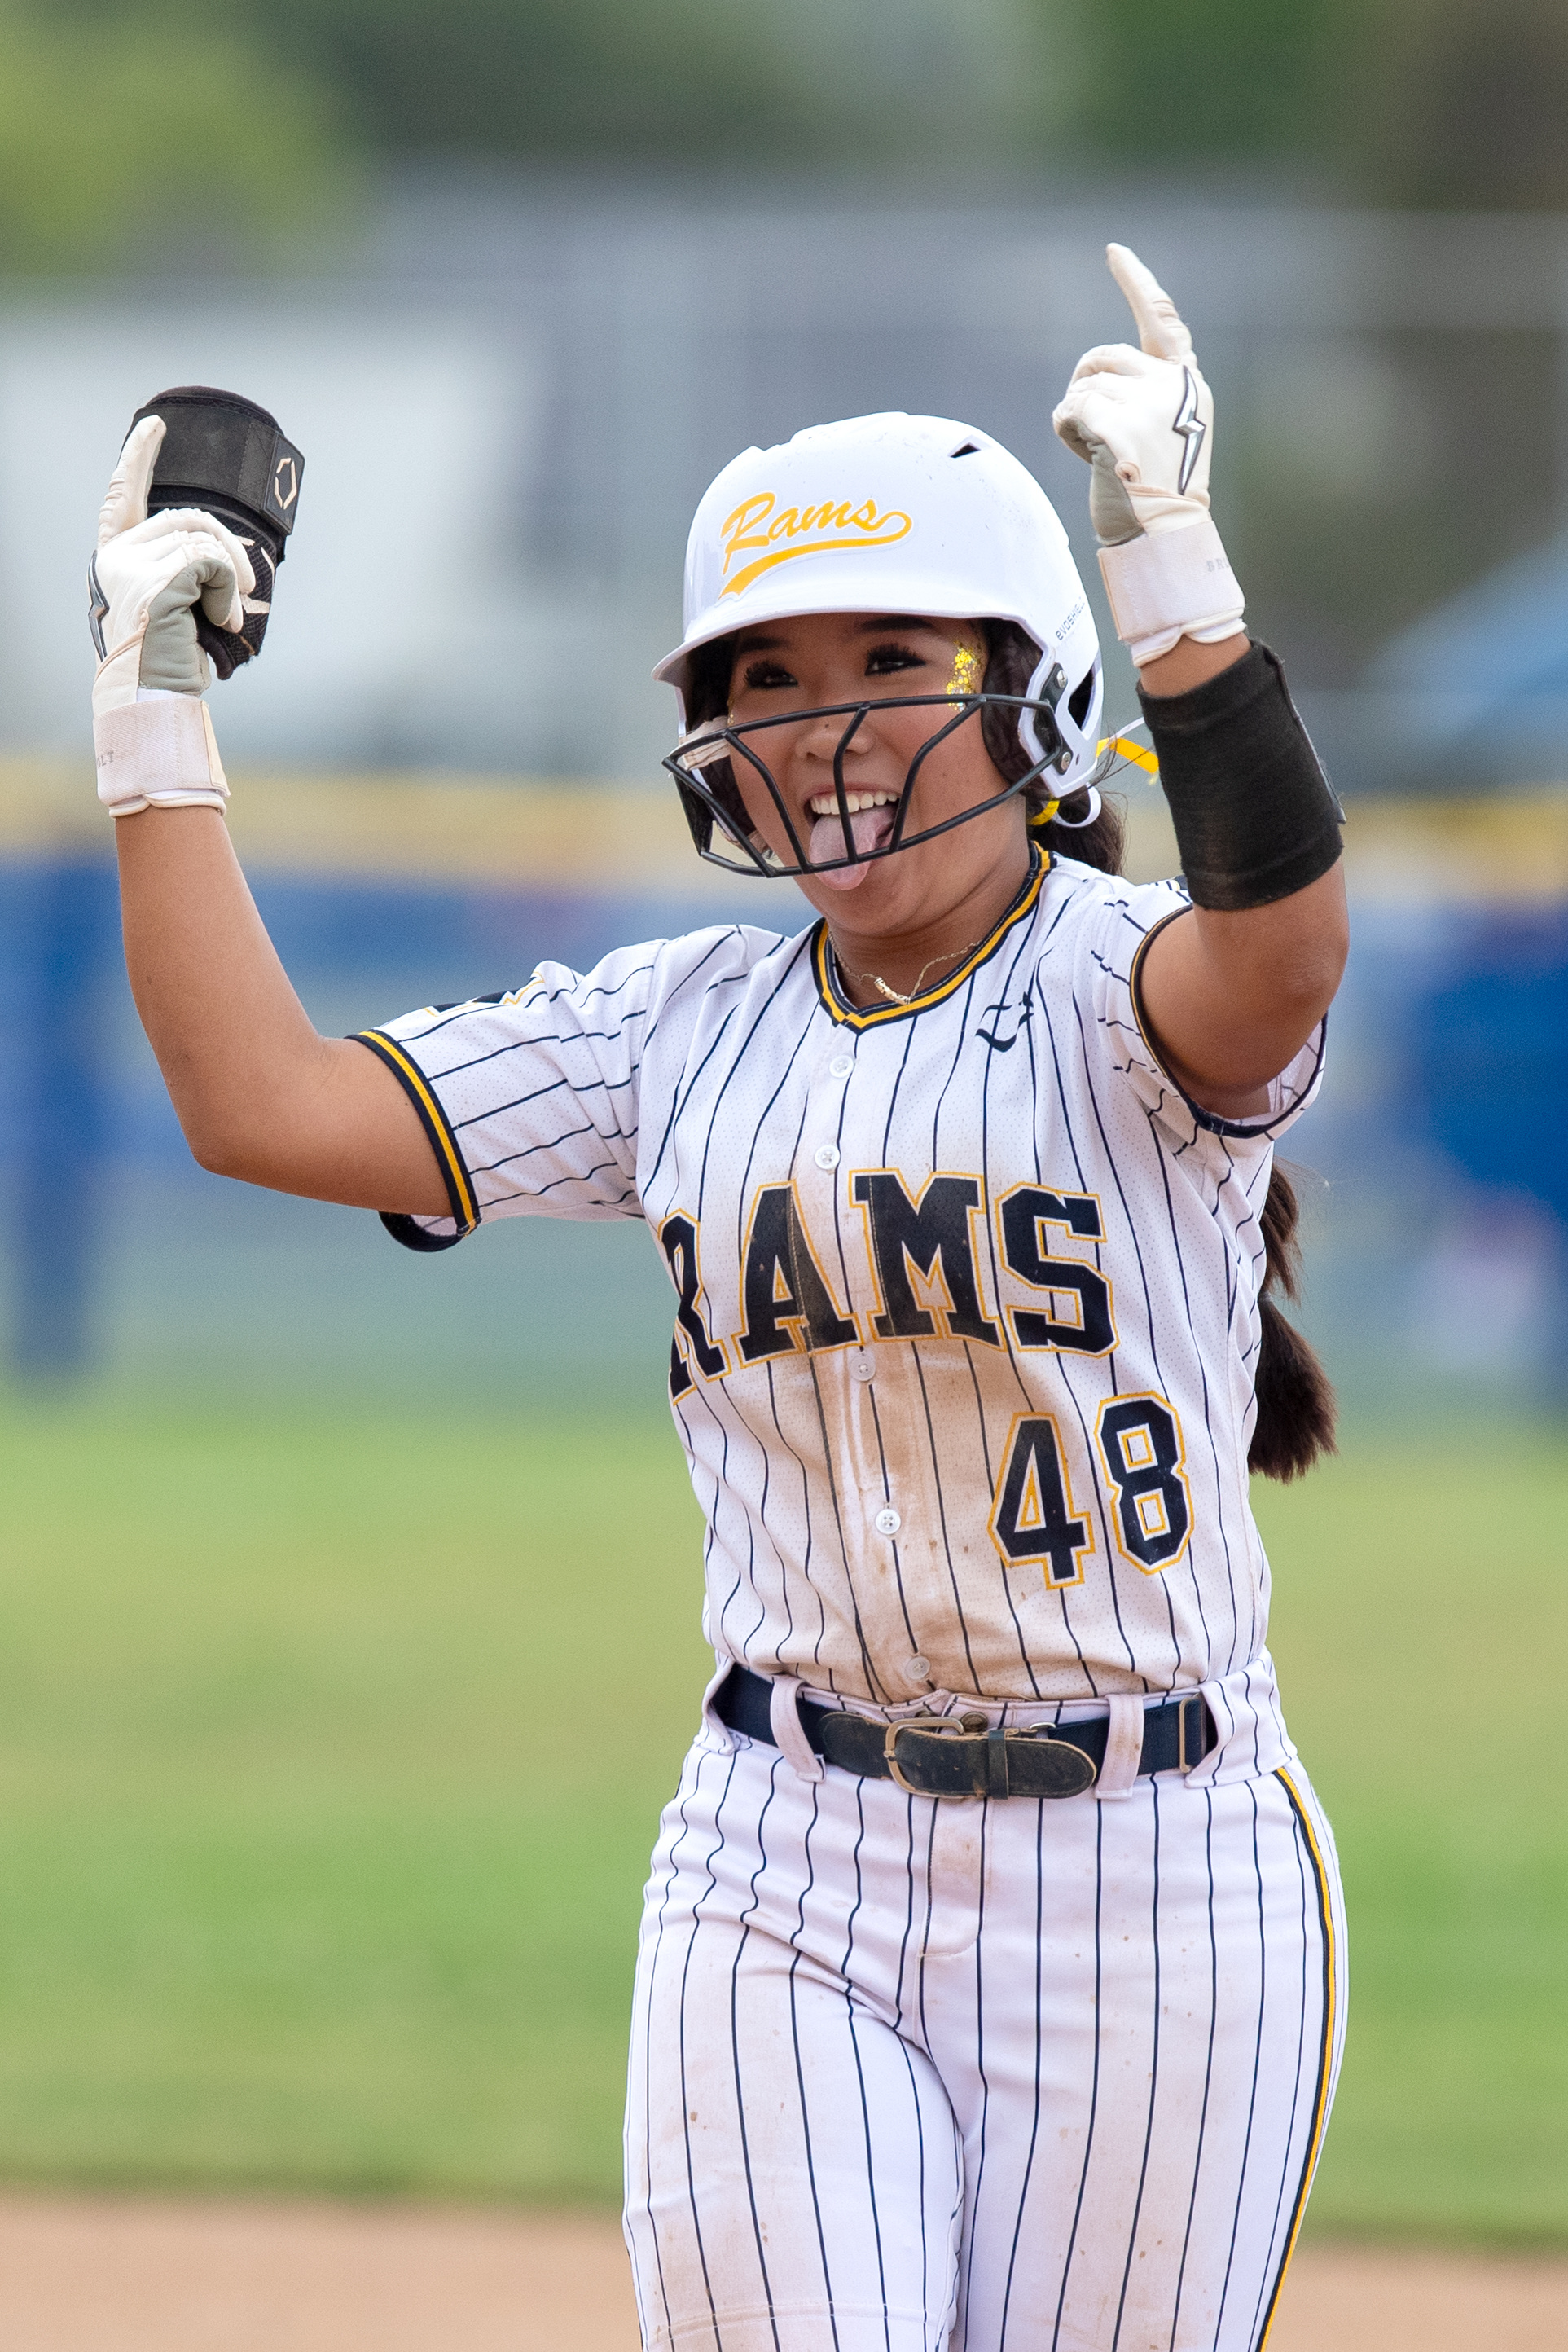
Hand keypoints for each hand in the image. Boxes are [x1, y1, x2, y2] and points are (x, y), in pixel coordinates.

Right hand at [89, 415, 254, 715]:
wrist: (156, 696)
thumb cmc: (173, 657)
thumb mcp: (178, 601)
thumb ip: (185, 566)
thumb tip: (224, 550)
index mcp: (119, 557)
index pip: (123, 495)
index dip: (139, 458)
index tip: (155, 426)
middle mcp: (117, 557)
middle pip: (189, 518)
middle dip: (229, 548)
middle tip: (248, 586)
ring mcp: (131, 567)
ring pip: (205, 543)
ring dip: (231, 581)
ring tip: (227, 616)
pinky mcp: (155, 582)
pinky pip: (211, 564)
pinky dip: (228, 591)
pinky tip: (221, 618)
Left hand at [1052, 245, 1243, 665]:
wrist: (1165, 540)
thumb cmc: (1155, 498)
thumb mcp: (1160, 436)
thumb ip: (1142, 397)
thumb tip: (1094, 381)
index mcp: (1187, 385)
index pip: (1161, 321)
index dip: (1136, 284)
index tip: (1114, 252)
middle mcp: (1174, 386)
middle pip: (1101, 358)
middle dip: (1084, 390)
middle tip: (1097, 436)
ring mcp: (1150, 405)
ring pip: (1081, 386)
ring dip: (1076, 420)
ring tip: (1101, 456)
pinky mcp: (1122, 428)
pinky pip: (1070, 410)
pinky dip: (1066, 434)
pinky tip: (1088, 459)